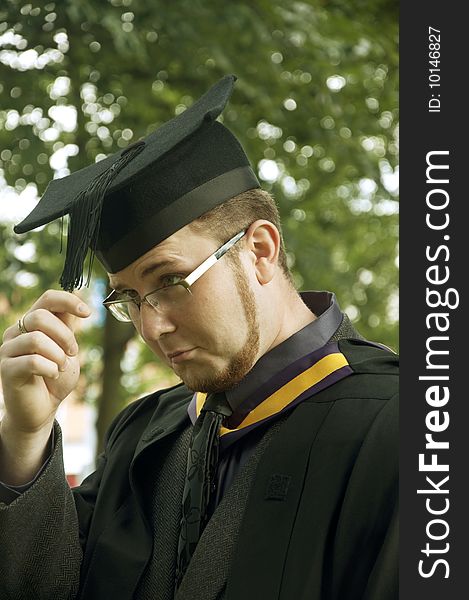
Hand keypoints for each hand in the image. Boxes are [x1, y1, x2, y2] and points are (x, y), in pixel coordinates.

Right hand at [0, 290, 90, 434]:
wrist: (42, 409)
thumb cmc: (55, 377)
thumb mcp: (66, 348)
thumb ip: (67, 327)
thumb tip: (79, 304)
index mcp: (32, 323)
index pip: (48, 299)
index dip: (69, 301)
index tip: (87, 313)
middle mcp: (16, 332)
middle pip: (41, 316)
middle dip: (65, 335)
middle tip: (72, 353)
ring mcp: (8, 350)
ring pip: (37, 339)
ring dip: (58, 355)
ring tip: (60, 367)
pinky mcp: (6, 369)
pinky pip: (32, 361)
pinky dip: (50, 369)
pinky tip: (52, 375)